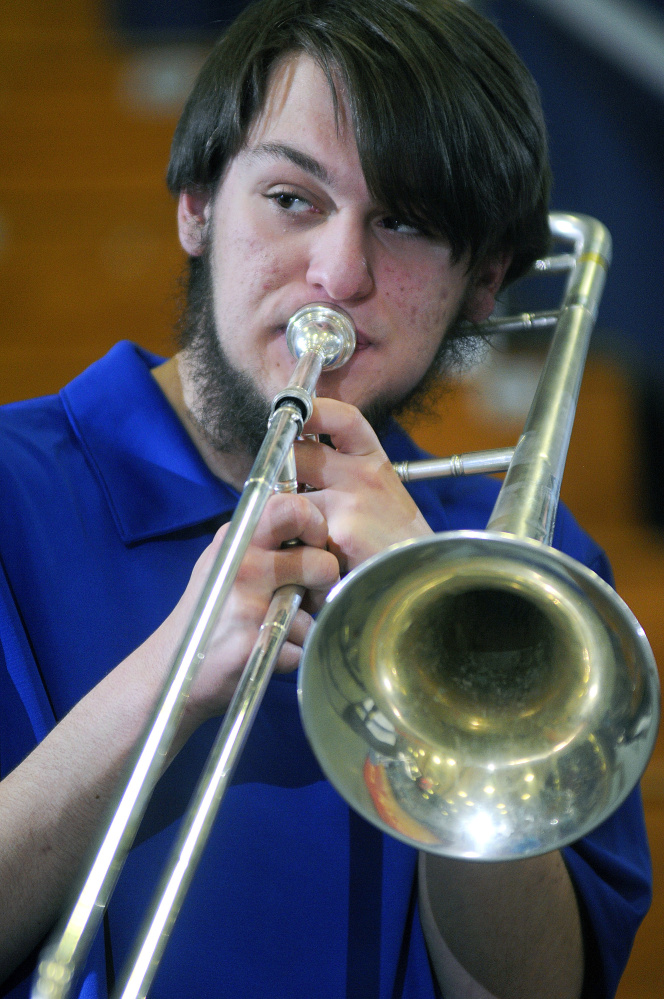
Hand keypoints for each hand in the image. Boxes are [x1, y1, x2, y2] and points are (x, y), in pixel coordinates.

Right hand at [142, 491, 339, 731]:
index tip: (313, 545)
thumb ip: (264, 542)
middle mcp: (243, 566)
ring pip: (313, 615)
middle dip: (326, 581)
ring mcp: (248, 606)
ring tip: (270, 628)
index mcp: (238, 539)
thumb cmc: (209, 609)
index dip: (316, 526)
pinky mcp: (254, 645)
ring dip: (302, 627)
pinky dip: (289, 655)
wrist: (170, 665)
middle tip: (310, 593)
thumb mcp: (225, 559)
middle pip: (321, 563)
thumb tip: (315, 529)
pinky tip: (262, 650)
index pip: (292, 508)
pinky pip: (300, 648)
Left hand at [293, 398, 432, 574]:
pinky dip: (296, 548)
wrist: (422, 580)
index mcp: (375, 462)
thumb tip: (298, 461)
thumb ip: (347, 474)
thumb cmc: (396, 543)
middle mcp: (364, 475)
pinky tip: (310, 561)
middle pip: (299, 455)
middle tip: (279, 495)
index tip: (294, 412)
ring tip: (297, 540)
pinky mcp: (340, 535)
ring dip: (285, 518)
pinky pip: (297, 532)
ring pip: (290, 497)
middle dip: (281, 473)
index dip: (314, 410)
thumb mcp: (382, 495)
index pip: (343, 418)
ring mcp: (352, 503)